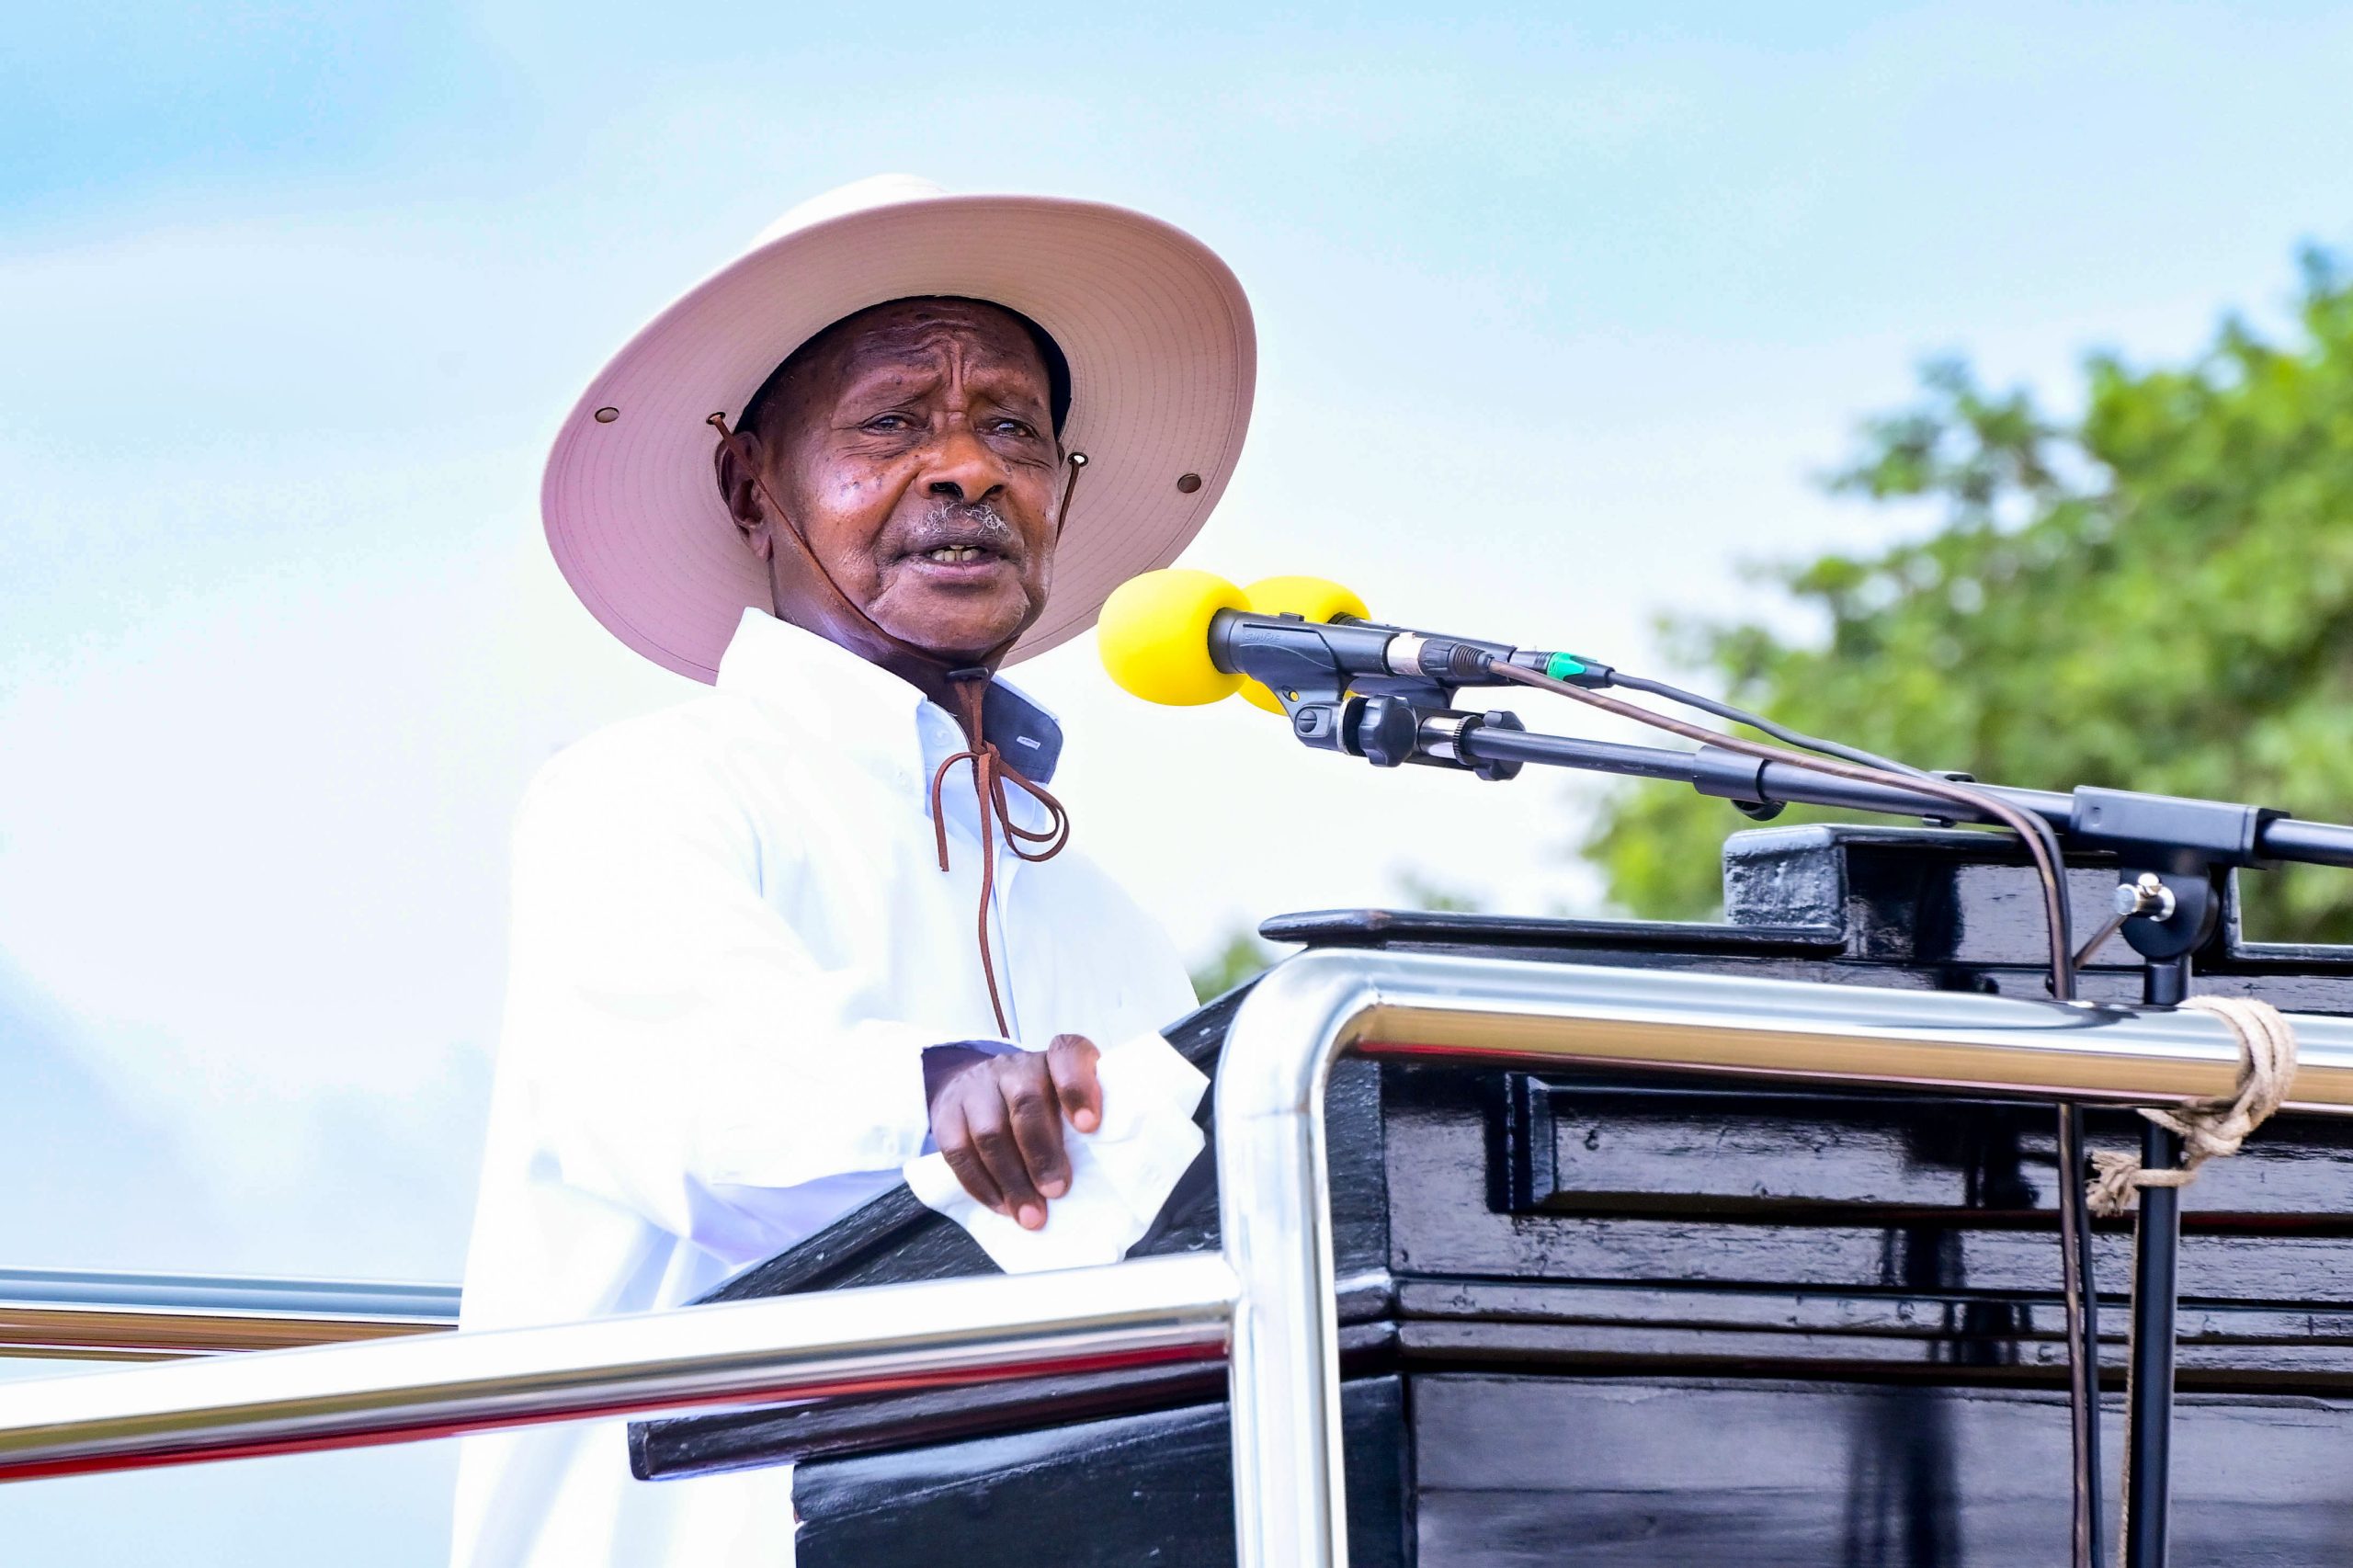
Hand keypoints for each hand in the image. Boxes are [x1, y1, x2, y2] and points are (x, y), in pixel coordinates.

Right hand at [926, 1035, 1102, 1230]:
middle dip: (1043, 1153)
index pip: (1067, 1055)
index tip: (1090, 1125)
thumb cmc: (1039, 1102)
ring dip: (1012, 1179)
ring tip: (1030, 1214)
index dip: (1078, 1087)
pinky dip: (980, 1184)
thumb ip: (1085, 1121)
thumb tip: (1116, 1172)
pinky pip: (958, 1151)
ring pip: (990, 1132)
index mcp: (1054, 1058)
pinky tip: (1001, 1205)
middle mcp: (1015, 1067)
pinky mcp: (947, 1113)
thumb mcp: (1066, 1099)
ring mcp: (977, 1088)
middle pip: (1026, 1103)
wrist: (975, 1084)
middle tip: (1057, 1191)